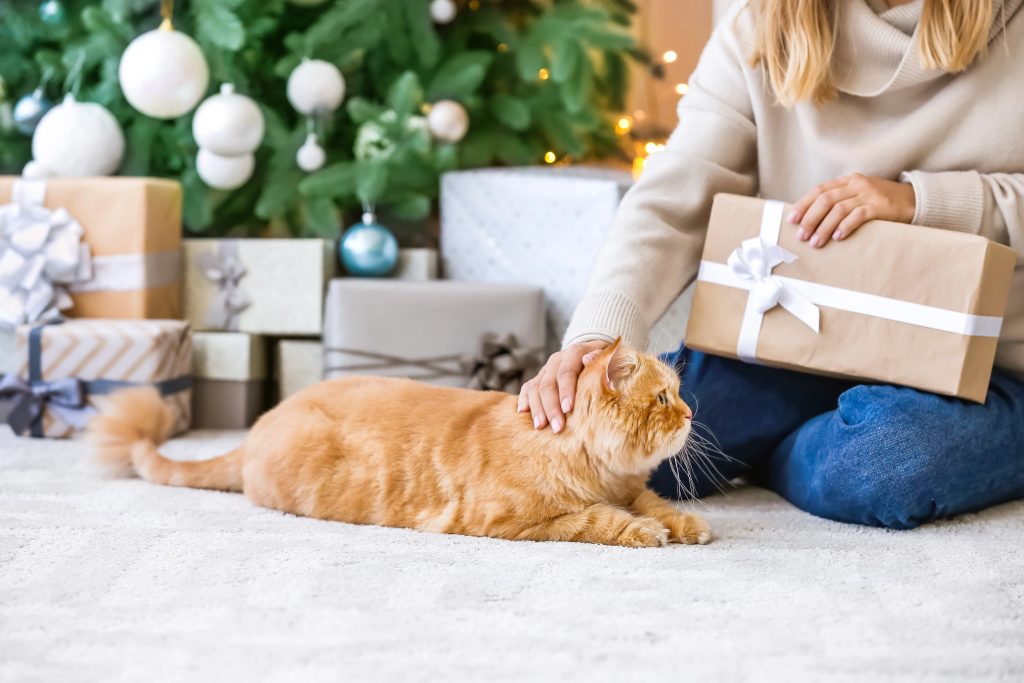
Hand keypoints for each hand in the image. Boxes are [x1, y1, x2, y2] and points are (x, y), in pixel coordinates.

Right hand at [517, 339, 609, 432]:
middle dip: (551, 407)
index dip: (566, 391)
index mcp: (574, 353)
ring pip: (534, 388)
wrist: (593, 352)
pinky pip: (526, 388)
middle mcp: (556, 360)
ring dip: (537, 408)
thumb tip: (588, 359)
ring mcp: (546, 369)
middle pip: (548, 384)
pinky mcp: (539, 378)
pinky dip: (523, 400)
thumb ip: (602, 359)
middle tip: (557, 428)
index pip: (566, 372)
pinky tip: (522, 413)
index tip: (568, 409)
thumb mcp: (611, 356)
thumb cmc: (606, 360)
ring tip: (540, 427)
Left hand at [788, 173, 915, 247]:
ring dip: (824, 227)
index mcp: (848, 180)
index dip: (804, 204)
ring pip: (838, 209)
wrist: (913, 200)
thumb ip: (839, 201)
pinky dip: (845, 226)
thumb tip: (810, 219)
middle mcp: (856, 184)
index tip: (792, 219)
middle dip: (810, 218)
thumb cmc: (880, 202)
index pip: (819, 189)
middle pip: (825, 199)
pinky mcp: (880, 206)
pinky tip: (837, 237)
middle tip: (801, 236)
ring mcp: (869, 194)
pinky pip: (858, 215)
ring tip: (816, 242)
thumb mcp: (858, 195)